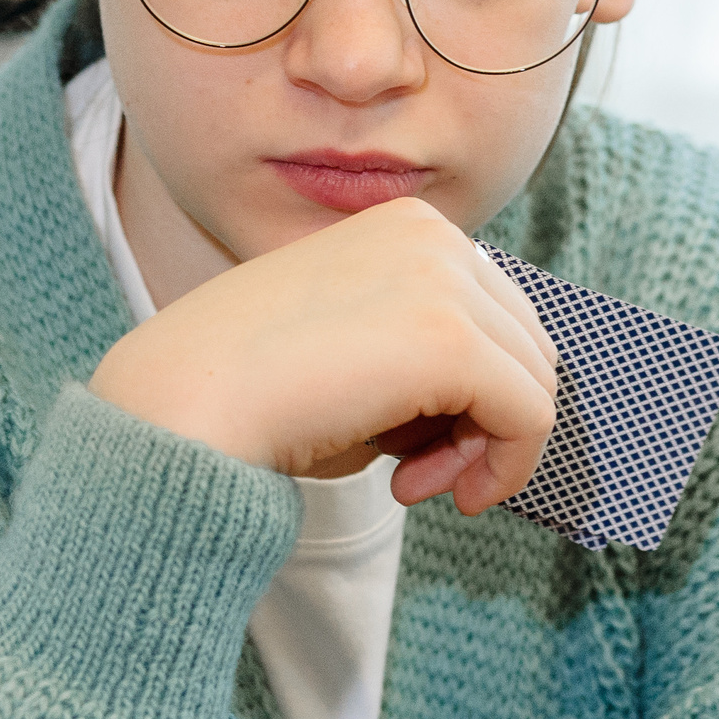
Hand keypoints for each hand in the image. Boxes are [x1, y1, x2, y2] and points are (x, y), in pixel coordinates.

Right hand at [87, 199, 557, 513]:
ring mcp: (442, 279)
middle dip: (486, 421)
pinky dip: (505, 469)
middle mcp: (431, 233)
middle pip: (525, 342)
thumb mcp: (359, 351)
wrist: (182, 407)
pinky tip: (439, 496)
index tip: (416, 450)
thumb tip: (512, 406)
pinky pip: (531, 416)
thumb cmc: (253, 394)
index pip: (494, 312)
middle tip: (418, 476)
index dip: (474, 392)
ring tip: (414, 484)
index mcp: (404, 223)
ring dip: (486, 449)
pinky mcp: (450, 339)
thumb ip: (429, 357)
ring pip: (536, 380)